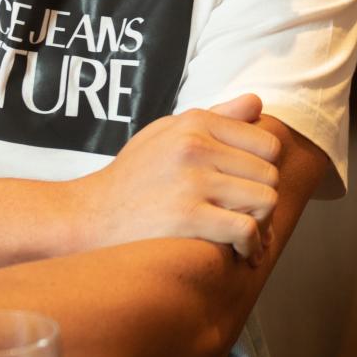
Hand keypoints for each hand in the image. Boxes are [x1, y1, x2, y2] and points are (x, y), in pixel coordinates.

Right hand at [74, 93, 281, 261]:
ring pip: (265, 201)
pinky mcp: (187, 217)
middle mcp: (196, 146)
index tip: (252, 191)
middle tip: (250, 220)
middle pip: (270, 175)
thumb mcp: (166, 133)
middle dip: (264, 201)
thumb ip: (216, 117)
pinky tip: (240, 254)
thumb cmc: (131, 178)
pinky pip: (246, 229)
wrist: (87, 217)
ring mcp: (192, 181)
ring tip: (245, 238)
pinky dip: (251, 246)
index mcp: (196, 123)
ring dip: (261, 226)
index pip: (267, 144)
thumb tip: (258, 102)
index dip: (266, 172)